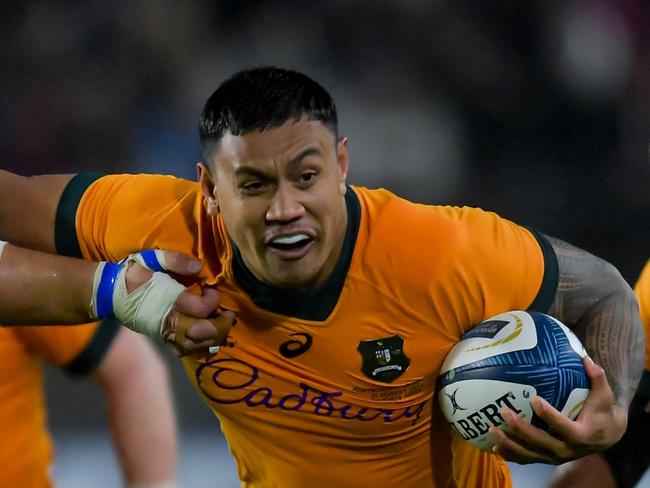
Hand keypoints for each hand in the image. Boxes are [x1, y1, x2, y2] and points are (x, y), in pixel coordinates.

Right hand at [94, 250, 235, 356]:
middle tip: (229, 315)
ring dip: (213, 339)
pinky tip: (207, 340)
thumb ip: (177, 261)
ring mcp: (165, 332)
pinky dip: (198, 349)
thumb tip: (200, 266)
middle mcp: (169, 320)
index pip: (200, 309)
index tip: (211, 289)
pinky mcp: (162, 338)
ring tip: (222, 328)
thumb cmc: (134, 273)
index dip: (213, 301)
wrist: (110, 293)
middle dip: (220, 326)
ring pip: (194, 346)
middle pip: (201, 333)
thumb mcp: (153, 259)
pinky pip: (183, 351)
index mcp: (169, 300)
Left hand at [490, 357, 626, 464]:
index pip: (563, 427)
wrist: (604, 437)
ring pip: (529, 453)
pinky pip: (525, 459)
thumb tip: (585, 358)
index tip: (534, 399)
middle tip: (504, 411)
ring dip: (509, 443)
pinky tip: (492, 446)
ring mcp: (554, 457)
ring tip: (492, 429)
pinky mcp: (545, 458)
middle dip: (520, 428)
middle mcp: (566, 450)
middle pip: (540, 442)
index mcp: (580, 435)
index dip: (548, 415)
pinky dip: (509, 454)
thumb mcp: (604, 396)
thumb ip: (597, 378)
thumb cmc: (601, 412)